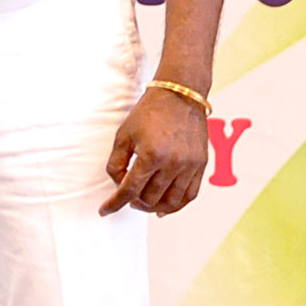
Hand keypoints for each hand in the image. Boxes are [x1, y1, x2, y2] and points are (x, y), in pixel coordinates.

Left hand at [101, 85, 206, 215]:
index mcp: (151, 154)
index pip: (130, 189)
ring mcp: (190, 165)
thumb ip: (116, 163)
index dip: (115, 203)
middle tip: (128, 196)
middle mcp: (173, 163)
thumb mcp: (124, 135)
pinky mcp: (201, 165)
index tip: (105, 211)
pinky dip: (175, 206)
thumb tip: (118, 186)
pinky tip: (163, 208)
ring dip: (153, 207)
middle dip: (134, 201)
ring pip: (170, 202)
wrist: (180, 95)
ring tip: (144, 202)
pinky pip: (189, 195)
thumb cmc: (149, 112)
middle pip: (150, 197)